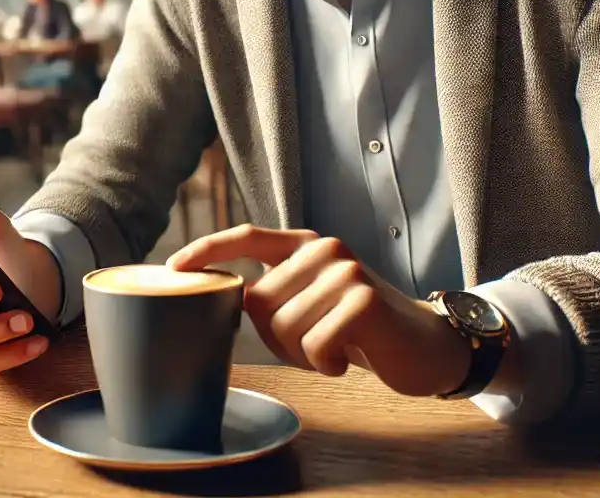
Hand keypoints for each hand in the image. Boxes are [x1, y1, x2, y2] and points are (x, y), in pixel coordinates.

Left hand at [168, 226, 469, 396]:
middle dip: (276, 339)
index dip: (206, 250)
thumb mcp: (313, 303)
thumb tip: (220, 297)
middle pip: (259, 303)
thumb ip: (274, 293)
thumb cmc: (361, 331)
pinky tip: (348, 359)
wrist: (426, 346)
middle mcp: (324, 250)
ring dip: (303, 355)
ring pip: (284, 328)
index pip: (247, 237)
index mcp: (306, 246)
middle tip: (313, 344)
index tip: (173, 267)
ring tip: (333, 349)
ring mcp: (345, 271)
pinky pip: (314, 344)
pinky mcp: (363, 299)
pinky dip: (325, 364)